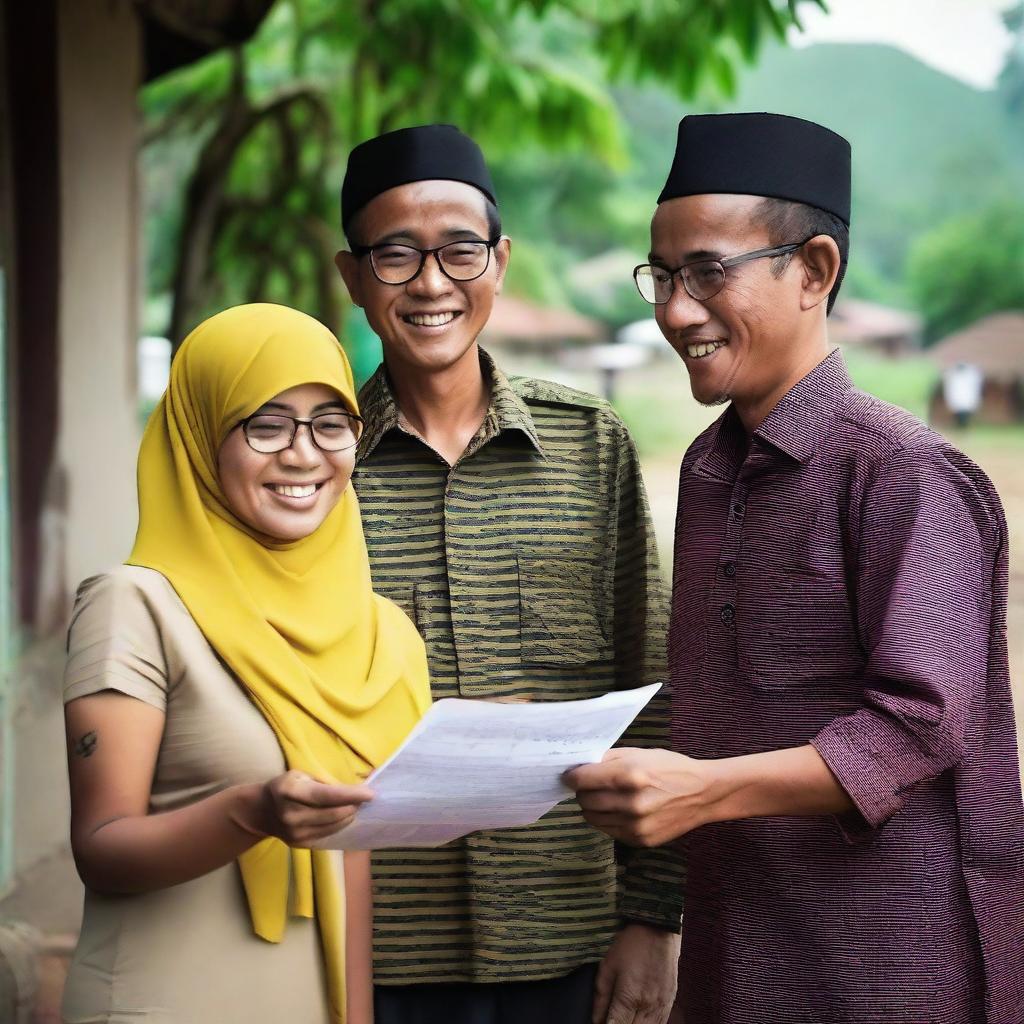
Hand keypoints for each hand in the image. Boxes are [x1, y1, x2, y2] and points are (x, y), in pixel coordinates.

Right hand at [249, 770, 373, 846]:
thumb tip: (357, 785)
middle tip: (365, 798)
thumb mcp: (301, 775)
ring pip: (333, 826)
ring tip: (356, 806)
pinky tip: (344, 816)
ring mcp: (294, 833)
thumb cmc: (286, 786)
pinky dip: (340, 825)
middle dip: (353, 806)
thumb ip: (325, 781)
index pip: (327, 795)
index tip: (371, 794)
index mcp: (290, 791)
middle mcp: (291, 814)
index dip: (351, 795)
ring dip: (349, 816)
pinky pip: (327, 835)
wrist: (261, 811)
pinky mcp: (299, 844)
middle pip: (332, 813)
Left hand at [565, 748, 712, 846]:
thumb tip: (580, 766)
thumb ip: (608, 760)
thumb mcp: (639, 754)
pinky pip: (609, 830)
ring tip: (606, 797)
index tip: (570, 775)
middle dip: (582, 791)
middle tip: (590, 785)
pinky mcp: (640, 840)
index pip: (582, 780)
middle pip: (584, 800)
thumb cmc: (670, 768)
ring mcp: (635, 825)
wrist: (703, 794)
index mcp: (629, 775)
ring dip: (593, 807)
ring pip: (593, 818)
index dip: (572, 777)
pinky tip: (621, 809)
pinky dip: (608, 819)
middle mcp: (630, 803)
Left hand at [594, 923, 679, 1023]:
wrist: (658, 929)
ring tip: (625, 1018)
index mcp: (629, 998)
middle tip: (611, 1019)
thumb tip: (595, 1019)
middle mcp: (648, 1007)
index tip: (602, 1023)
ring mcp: (661, 1007)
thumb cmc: (630, 945)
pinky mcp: (670, 1003)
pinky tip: (638, 1020)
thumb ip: (601, 998)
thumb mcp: (608, 967)